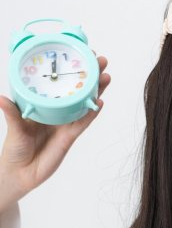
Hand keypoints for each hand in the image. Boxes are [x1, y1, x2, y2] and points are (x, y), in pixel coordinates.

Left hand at [0, 55, 109, 213]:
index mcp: (43, 104)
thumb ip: (11, 113)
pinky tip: (101, 102)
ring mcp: (65, 123)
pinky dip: (92, 112)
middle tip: (100, 60)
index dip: (70, 69)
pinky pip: (83, 122)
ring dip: (96, 90)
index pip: (59, 83)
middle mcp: (56, 111)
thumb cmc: (14, 149)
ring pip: (84, 103)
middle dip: (89, 75)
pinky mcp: (70, 137)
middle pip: (77, 89)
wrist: (21, 173)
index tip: (79, 54)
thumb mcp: (14, 127)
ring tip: (105, 76)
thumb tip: (0, 98)